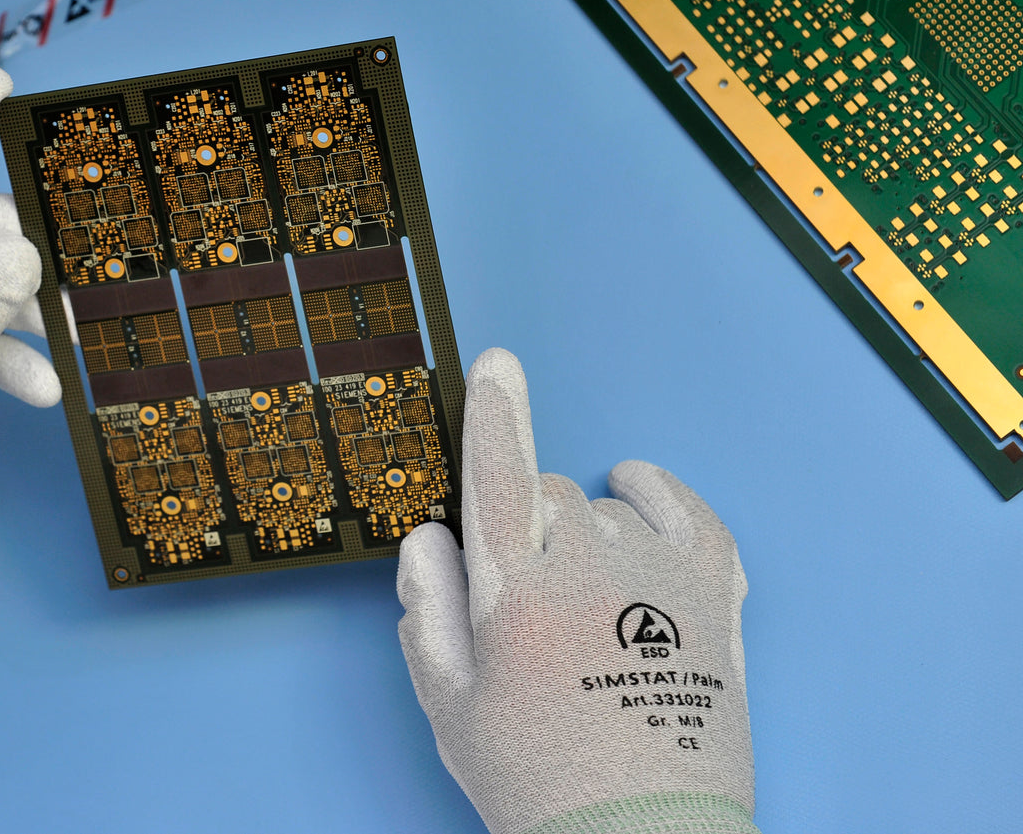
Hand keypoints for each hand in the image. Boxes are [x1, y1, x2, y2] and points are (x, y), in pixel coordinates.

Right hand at [398, 349, 756, 832]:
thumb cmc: (541, 778)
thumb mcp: (451, 705)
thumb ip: (429, 611)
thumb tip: (429, 540)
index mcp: (517, 595)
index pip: (497, 477)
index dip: (495, 414)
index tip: (498, 364)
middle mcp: (590, 570)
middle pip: (545, 495)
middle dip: (526, 528)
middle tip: (527, 600)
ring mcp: (660, 578)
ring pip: (607, 506)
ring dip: (587, 530)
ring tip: (586, 603)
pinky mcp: (713, 596)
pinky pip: (688, 511)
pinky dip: (660, 494)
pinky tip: (636, 492)